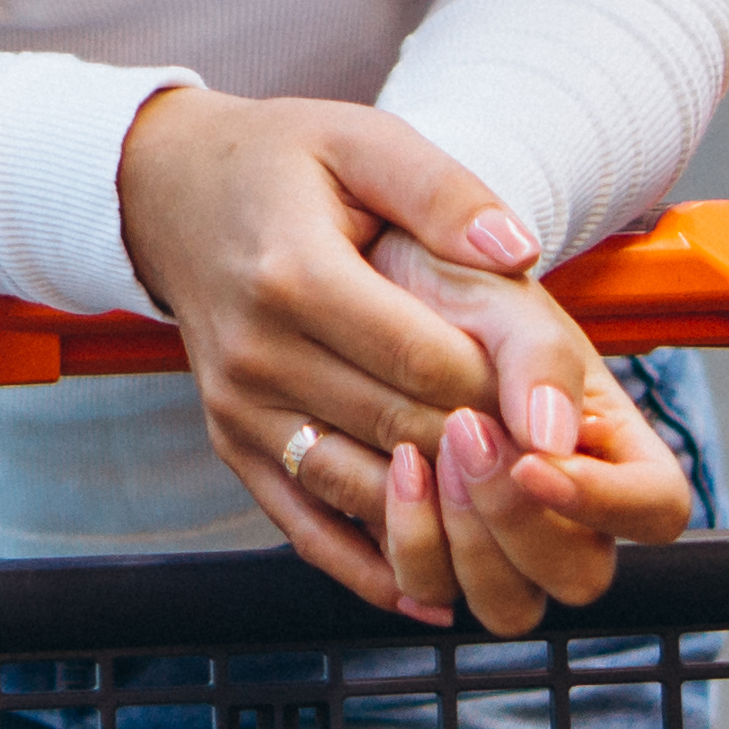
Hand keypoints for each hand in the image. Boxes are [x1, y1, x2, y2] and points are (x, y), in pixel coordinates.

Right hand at [119, 88, 539, 613]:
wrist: (169, 191)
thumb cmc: (282, 162)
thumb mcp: (364, 142)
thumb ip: (446, 194)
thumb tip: (520, 255)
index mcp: (294, 275)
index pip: (427, 362)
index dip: (504, 389)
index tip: (560, 400)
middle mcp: (256, 354)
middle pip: (403, 431)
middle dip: (488, 449)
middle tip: (559, 460)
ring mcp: (238, 410)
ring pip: (364, 491)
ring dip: (444, 510)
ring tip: (514, 506)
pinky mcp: (231, 445)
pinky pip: (307, 528)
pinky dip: (374, 565)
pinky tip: (436, 587)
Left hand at [345, 234, 693, 637]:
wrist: (377, 286)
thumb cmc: (458, 288)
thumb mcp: (505, 299)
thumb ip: (540, 359)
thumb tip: (554, 439)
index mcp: (613, 448)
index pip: (658, 510)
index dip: (607, 502)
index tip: (533, 459)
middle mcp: (568, 512)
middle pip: (579, 575)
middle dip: (516, 519)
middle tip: (463, 433)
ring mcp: (501, 544)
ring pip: (505, 605)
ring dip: (462, 541)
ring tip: (421, 452)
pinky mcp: (431, 555)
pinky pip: (427, 590)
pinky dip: (405, 542)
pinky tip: (394, 472)